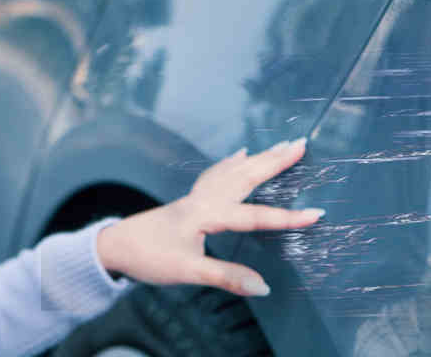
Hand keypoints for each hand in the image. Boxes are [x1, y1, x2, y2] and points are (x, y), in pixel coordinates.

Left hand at [96, 138, 320, 295]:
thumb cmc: (148, 257)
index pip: (254, 216)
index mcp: (206, 215)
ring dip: (258, 159)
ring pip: (232, 171)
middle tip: (301, 144)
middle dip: (274, 162)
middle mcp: (203, 199)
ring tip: (281, 146)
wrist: (113, 246)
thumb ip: (226, 276)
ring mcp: (195, 197)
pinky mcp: (189, 200)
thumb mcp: (187, 271)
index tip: (317, 215)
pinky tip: (240, 155)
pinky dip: (231, 163)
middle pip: (245, 176)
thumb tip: (263, 286)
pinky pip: (216, 174)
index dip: (287, 218)